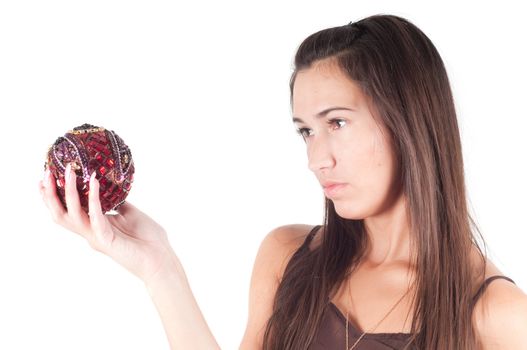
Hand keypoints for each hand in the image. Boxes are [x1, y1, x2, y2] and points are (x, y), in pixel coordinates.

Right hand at [39, 163, 176, 285]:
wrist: (162, 258)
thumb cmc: (149, 239)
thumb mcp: (130, 214)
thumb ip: (117, 203)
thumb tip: (111, 186)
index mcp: (95, 226)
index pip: (67, 211)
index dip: (54, 196)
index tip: (47, 176)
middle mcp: (91, 232)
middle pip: (61, 215)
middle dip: (50, 195)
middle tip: (45, 174)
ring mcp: (97, 237)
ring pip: (72, 215)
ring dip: (69, 192)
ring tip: (69, 171)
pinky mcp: (107, 239)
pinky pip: (96, 216)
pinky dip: (94, 198)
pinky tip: (95, 181)